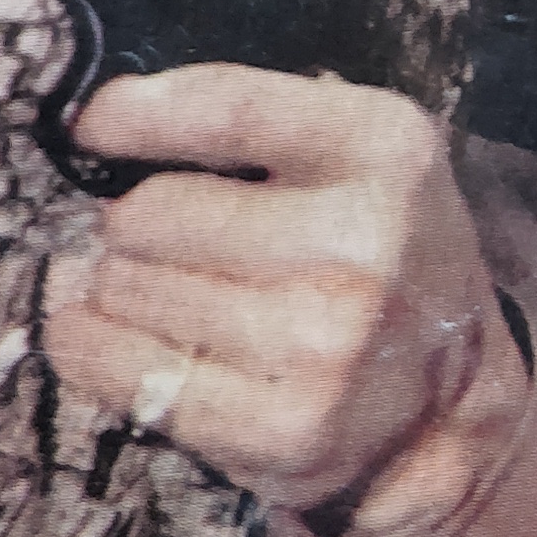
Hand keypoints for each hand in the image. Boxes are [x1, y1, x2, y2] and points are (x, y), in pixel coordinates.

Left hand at [41, 66, 523, 536]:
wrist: (443, 405)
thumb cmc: (373, 256)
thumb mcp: (354, 152)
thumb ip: (251, 117)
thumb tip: (98, 120)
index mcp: (385, 147)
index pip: (226, 108)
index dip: (138, 116)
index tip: (93, 126)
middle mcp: (361, 243)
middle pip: (151, 212)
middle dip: (133, 224)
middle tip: (161, 243)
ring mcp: (323, 343)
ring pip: (127, 291)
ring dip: (117, 290)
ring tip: (162, 295)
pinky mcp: (282, 427)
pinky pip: (122, 372)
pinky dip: (97, 351)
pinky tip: (128, 343)